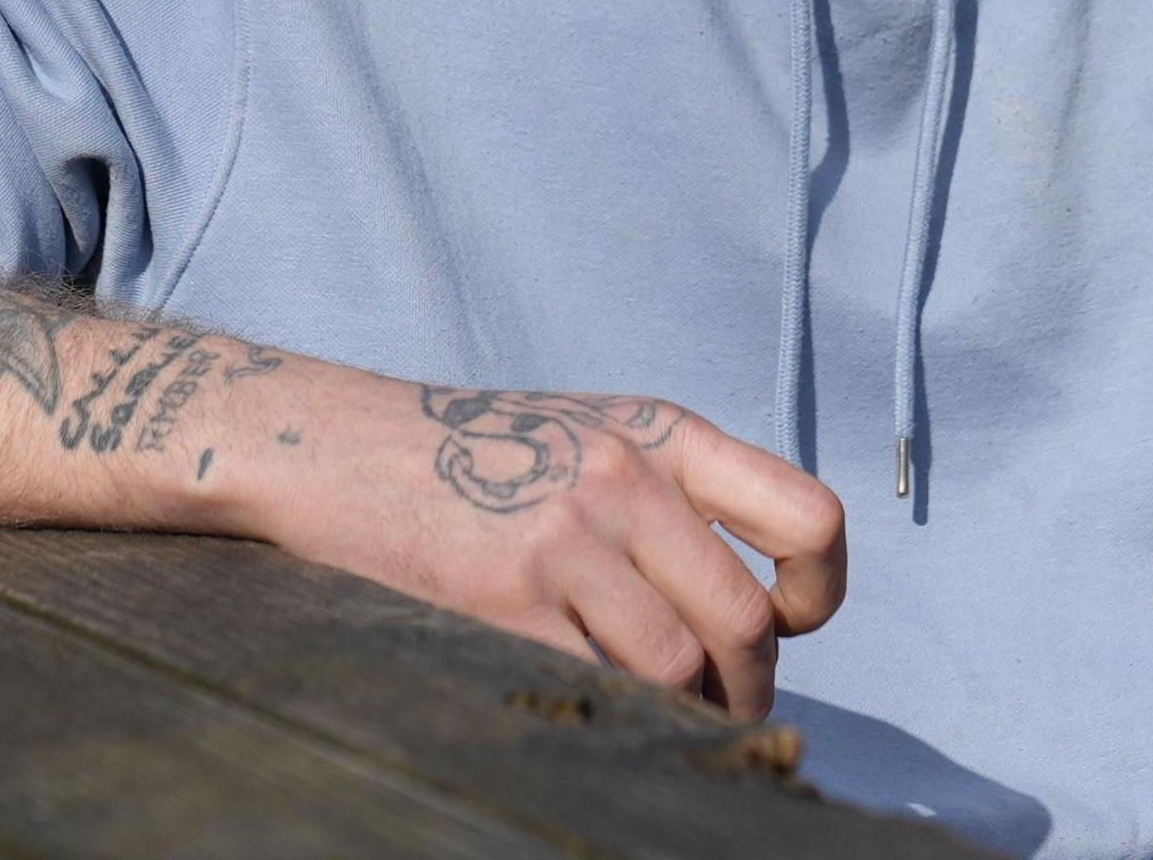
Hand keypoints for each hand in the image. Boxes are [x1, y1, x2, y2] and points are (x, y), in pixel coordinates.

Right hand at [229, 366, 847, 718]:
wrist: (335, 446)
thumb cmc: (474, 457)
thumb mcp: (593, 437)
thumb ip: (674, 498)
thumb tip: (757, 611)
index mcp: (664, 434)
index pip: (807, 517)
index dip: (817, 591)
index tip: (789, 624)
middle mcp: (626, 477)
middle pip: (745, 621)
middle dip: (747, 687)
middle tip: (721, 706)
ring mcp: (565, 538)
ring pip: (679, 667)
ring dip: (684, 713)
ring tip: (663, 718)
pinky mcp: (505, 596)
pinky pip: (598, 682)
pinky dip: (612, 712)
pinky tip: (591, 703)